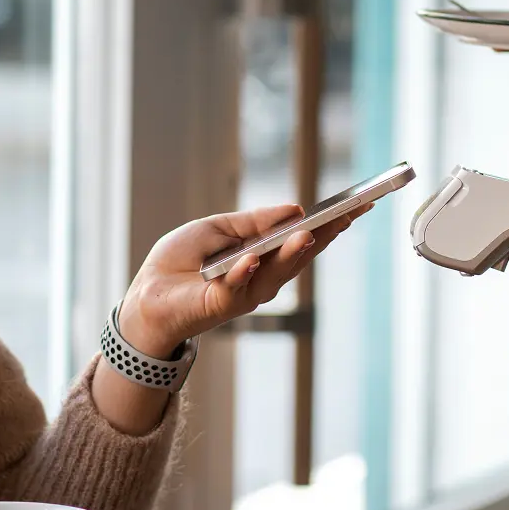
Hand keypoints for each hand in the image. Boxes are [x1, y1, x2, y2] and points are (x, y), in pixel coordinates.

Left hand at [120, 202, 371, 357]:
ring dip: (291, 253)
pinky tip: (251, 258)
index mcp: (266, 257)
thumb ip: (255, 222)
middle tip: (349, 214)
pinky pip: (236, 287)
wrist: (149, 293)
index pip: (305, 237)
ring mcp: (246, 294)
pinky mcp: (221, 305)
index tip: (359, 204)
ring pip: (276, 273)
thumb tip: (295, 209)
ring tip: (308, 232)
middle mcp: (264, 277)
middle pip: (301, 255)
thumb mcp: (219, 228)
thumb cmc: (183, 260)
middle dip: (326, 235)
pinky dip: (243, 271)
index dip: (331, 223)